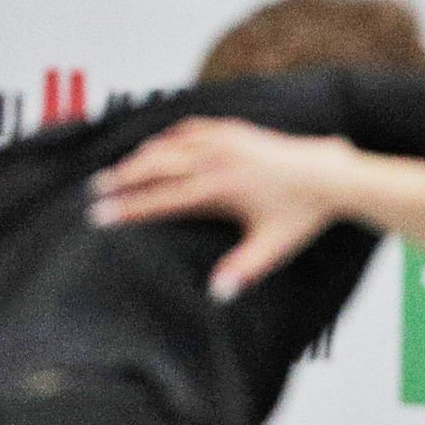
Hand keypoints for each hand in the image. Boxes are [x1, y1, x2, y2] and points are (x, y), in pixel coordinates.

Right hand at [91, 115, 367, 298]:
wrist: (330, 175)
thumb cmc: (301, 216)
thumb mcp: (272, 248)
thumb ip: (242, 270)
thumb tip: (217, 295)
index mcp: (220, 187)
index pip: (161, 198)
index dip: (128, 208)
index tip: (99, 216)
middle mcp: (217, 157)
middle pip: (156, 166)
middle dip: (122, 179)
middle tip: (94, 192)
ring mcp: (224, 139)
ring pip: (168, 144)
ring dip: (140, 157)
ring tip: (117, 173)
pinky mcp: (232, 129)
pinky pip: (189, 129)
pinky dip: (167, 139)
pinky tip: (156, 148)